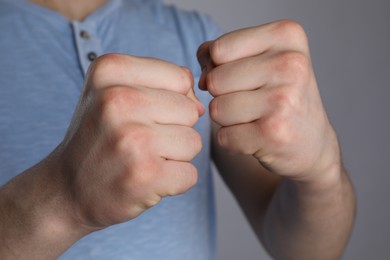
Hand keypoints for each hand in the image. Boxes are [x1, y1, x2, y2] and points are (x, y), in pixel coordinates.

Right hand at [54, 54, 203, 229]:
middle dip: (174, 130)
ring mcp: (132, 138)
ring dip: (174, 157)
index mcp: (110, 70)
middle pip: (190, 111)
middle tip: (139, 142)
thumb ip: (162, 83)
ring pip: (194, 142)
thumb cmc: (100, 137)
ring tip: (141, 160)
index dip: (171, 101)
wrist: (67, 189)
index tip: (141, 116)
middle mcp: (118, 99)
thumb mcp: (115, 92)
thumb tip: (200, 105)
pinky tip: (145, 181)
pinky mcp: (144, 174)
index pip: (181, 78)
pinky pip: (190, 174)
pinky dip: (174, 182)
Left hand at [198, 20, 339, 181]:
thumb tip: (201, 71)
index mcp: (286, 34)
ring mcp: (284, 99)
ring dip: (227, 120)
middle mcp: (290, 63)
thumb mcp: (260, 60)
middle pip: (215, 80)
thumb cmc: (278, 96)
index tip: (241, 77)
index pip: (219, 49)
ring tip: (255, 119)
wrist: (311, 143)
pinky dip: (233, 141)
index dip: (217, 67)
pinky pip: (224, 137)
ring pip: (216, 109)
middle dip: (222, 96)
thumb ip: (222, 52)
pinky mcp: (274, 133)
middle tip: (251, 102)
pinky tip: (257, 137)